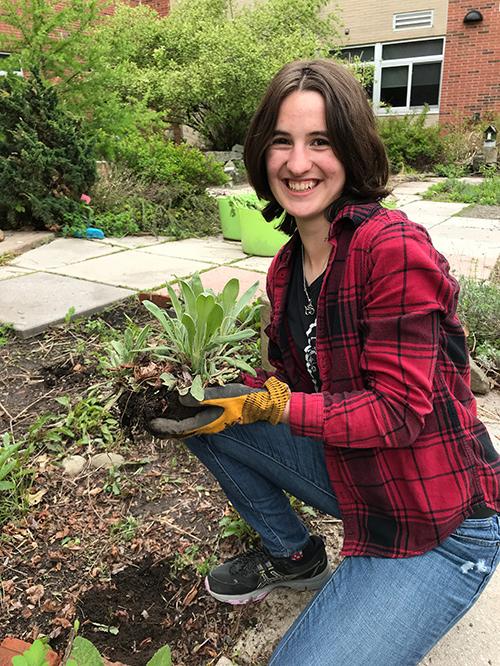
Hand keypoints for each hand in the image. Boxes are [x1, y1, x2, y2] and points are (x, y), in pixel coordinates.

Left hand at [148, 377, 289, 438]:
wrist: (263, 404)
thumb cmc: (244, 399)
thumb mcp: (223, 395)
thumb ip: (201, 396)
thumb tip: (179, 396)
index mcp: (206, 423)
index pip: (179, 429)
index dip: (162, 427)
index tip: (148, 423)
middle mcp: (206, 425)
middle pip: (180, 430)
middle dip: (164, 427)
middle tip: (147, 422)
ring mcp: (211, 421)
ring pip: (186, 424)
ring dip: (171, 421)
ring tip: (158, 416)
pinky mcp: (216, 415)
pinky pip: (193, 418)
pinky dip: (182, 416)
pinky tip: (178, 408)